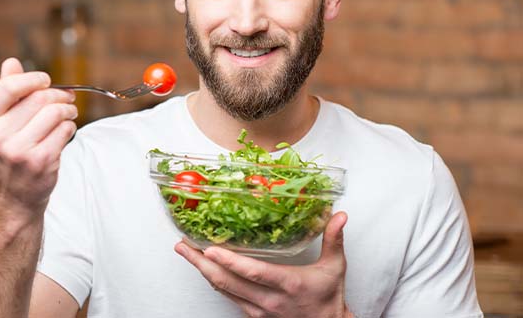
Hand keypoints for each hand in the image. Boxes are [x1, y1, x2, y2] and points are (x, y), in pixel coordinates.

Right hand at [0, 58, 77, 219]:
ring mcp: (19, 151)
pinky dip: (70, 127)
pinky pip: (65, 130)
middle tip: (67, 99)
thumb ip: (6, 93)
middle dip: (59, 94)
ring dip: (68, 110)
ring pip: (55, 112)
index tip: (45, 80)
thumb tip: (12, 62)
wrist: (13, 200)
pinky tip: (64, 132)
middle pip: (39, 98)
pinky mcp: (41, 161)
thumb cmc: (9, 156)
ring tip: (68, 114)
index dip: (32, 78)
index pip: (9, 87)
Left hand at [176, 212, 352, 317]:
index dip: (230, 262)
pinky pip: (227, 296)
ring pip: (223, 290)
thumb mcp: (335, 268)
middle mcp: (269, 300)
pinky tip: (203, 268)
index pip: (254, 273)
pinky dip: (213, 280)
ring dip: (201, 271)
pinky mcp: (253, 315)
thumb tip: (340, 215)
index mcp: (288, 284)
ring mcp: (258, 310)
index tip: (210, 250)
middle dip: (201, 263)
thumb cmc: (328, 297)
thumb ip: (333, 239)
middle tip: (183, 246)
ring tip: (185, 252)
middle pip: (228, 282)